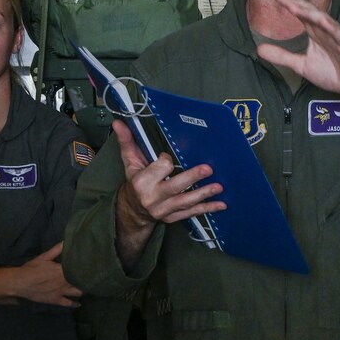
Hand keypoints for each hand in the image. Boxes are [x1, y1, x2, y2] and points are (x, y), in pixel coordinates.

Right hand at [11, 243, 83, 306]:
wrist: (21, 283)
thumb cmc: (32, 268)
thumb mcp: (44, 257)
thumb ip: (57, 249)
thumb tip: (66, 241)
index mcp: (63, 270)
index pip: (79, 269)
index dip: (86, 269)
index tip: (91, 267)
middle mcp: (65, 282)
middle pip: (81, 282)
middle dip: (86, 280)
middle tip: (90, 278)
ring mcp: (61, 292)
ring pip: (78, 292)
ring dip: (82, 291)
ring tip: (85, 288)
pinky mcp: (56, 300)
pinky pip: (68, 304)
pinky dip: (74, 304)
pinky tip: (78, 304)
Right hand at [114, 119, 224, 266]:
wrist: (133, 210)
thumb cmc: (135, 182)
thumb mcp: (129, 162)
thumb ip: (126, 142)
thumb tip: (118, 122)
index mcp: (142, 182)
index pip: (161, 168)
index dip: (167, 160)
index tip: (168, 157)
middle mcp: (153, 197)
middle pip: (176, 186)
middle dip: (192, 177)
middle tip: (208, 169)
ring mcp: (164, 210)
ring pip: (186, 201)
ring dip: (204, 194)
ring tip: (219, 187)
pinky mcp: (173, 218)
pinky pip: (191, 213)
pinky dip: (207, 209)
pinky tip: (221, 204)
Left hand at [251, 0, 339, 150]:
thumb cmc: (334, 73)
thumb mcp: (301, 65)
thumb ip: (281, 56)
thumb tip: (260, 49)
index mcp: (315, 32)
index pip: (300, 12)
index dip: (289, 0)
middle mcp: (325, 30)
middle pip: (308, 10)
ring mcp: (337, 35)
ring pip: (321, 19)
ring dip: (307, 11)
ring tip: (292, 4)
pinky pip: (339, 33)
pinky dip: (330, 26)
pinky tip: (322, 20)